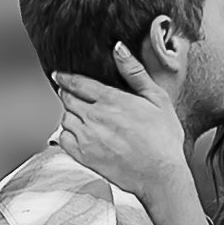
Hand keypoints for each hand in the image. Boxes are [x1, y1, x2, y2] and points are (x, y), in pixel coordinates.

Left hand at [54, 43, 188, 201]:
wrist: (160, 176)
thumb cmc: (164, 139)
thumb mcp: (157, 99)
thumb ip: (135, 72)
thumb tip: (119, 48)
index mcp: (111, 99)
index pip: (77, 83)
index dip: (66, 77)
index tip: (59, 75)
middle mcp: (94, 117)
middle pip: (67, 99)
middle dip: (68, 94)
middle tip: (71, 94)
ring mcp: (87, 137)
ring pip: (64, 118)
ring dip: (69, 114)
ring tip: (79, 115)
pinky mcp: (84, 156)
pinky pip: (63, 138)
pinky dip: (66, 133)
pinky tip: (79, 134)